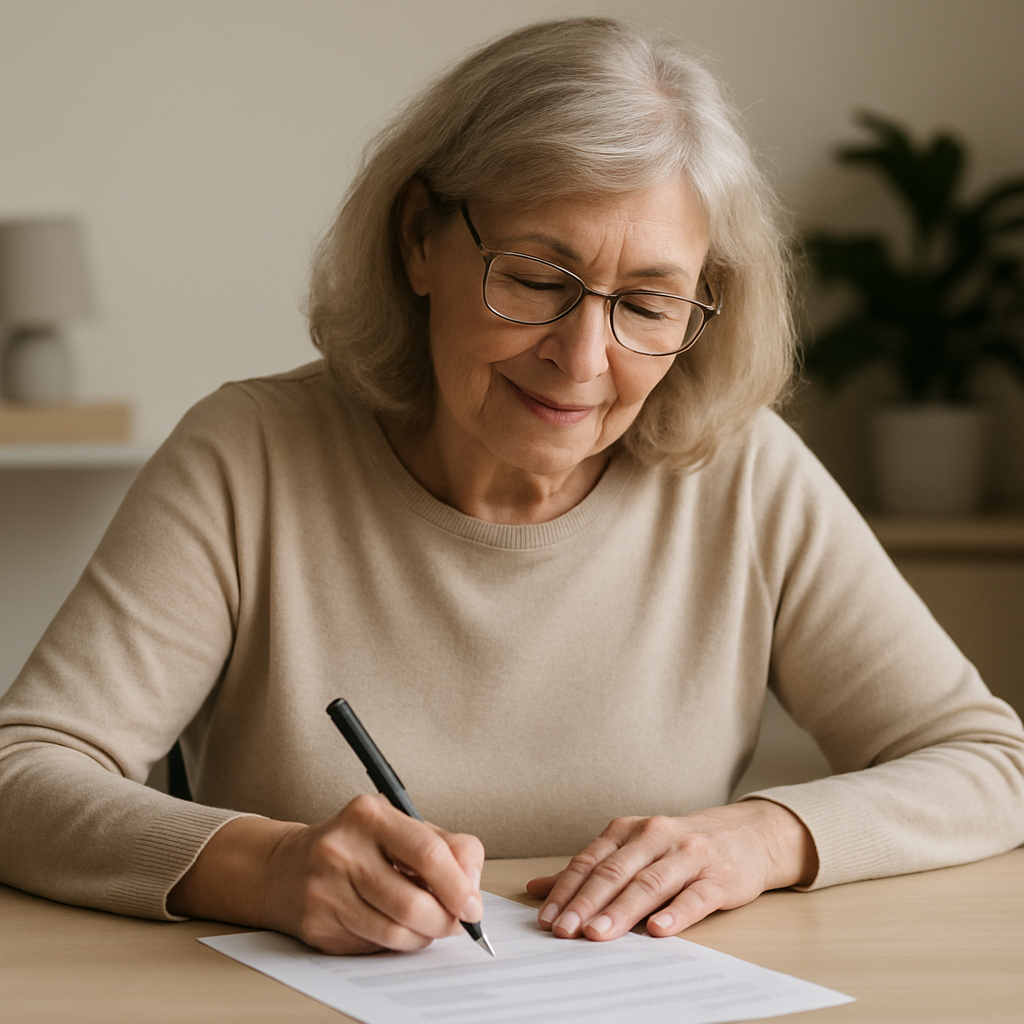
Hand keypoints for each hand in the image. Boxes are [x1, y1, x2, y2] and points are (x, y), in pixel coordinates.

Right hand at [168, 794, 484, 954]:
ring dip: (423, 936)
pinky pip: (374, 945)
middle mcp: (342, 848)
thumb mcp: (401, 829)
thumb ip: (447, 847)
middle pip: (412, 901)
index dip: (458, 886)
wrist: (286, 867)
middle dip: (444, 920)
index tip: (473, 905)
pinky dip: (397, 943)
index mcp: (370, 815)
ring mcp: (325, 888)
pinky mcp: (317, 924)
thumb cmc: (358, 846)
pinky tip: (396, 928)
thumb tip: (472, 886)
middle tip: (456, 924)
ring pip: (395, 931)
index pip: (427, 853)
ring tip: (428, 925)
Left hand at [525, 799, 816, 941]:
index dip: (566, 889)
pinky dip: (675, 913)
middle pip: (615, 872)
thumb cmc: (678, 847)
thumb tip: (538, 889)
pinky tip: (658, 930)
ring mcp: (688, 855)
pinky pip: (694, 896)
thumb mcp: (632, 850)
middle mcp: (655, 836)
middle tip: (565, 930)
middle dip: (586, 902)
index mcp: (629, 830)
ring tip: (598, 933)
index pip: (591, 861)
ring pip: (649, 883)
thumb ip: (589, 870)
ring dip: (621, 910)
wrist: (745, 835)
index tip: (547, 917)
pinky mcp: (718, 877)